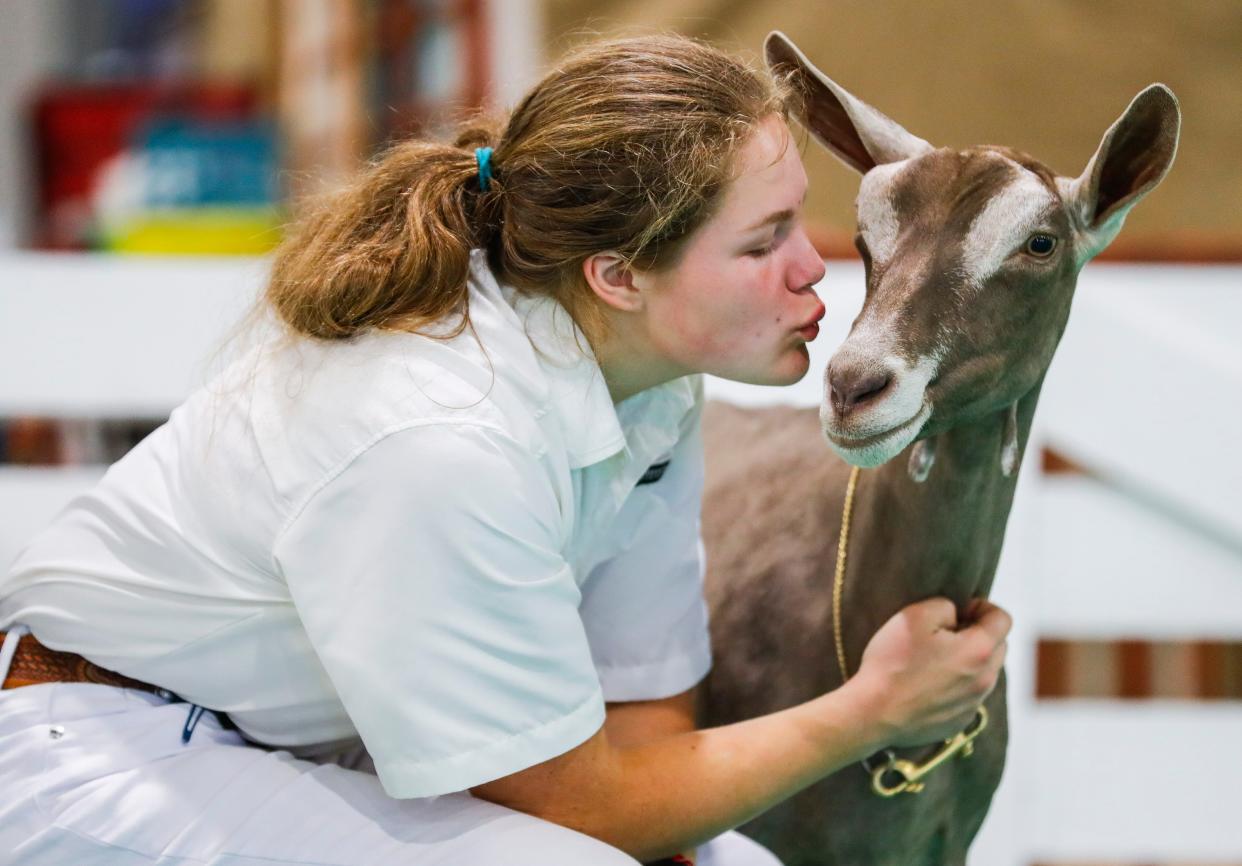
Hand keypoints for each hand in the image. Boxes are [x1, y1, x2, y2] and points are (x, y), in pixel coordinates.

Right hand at [852, 597, 1009, 747]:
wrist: (873, 713)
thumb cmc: (892, 662)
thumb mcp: (915, 615)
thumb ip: (945, 606)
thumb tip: (956, 615)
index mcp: (979, 650)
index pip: (1002, 619)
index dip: (982, 607)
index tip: (958, 611)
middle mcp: (985, 679)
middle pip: (998, 646)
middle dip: (978, 634)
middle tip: (945, 633)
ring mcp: (973, 704)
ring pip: (984, 673)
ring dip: (968, 661)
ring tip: (934, 660)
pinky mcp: (960, 722)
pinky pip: (968, 696)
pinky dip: (956, 686)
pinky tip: (927, 685)